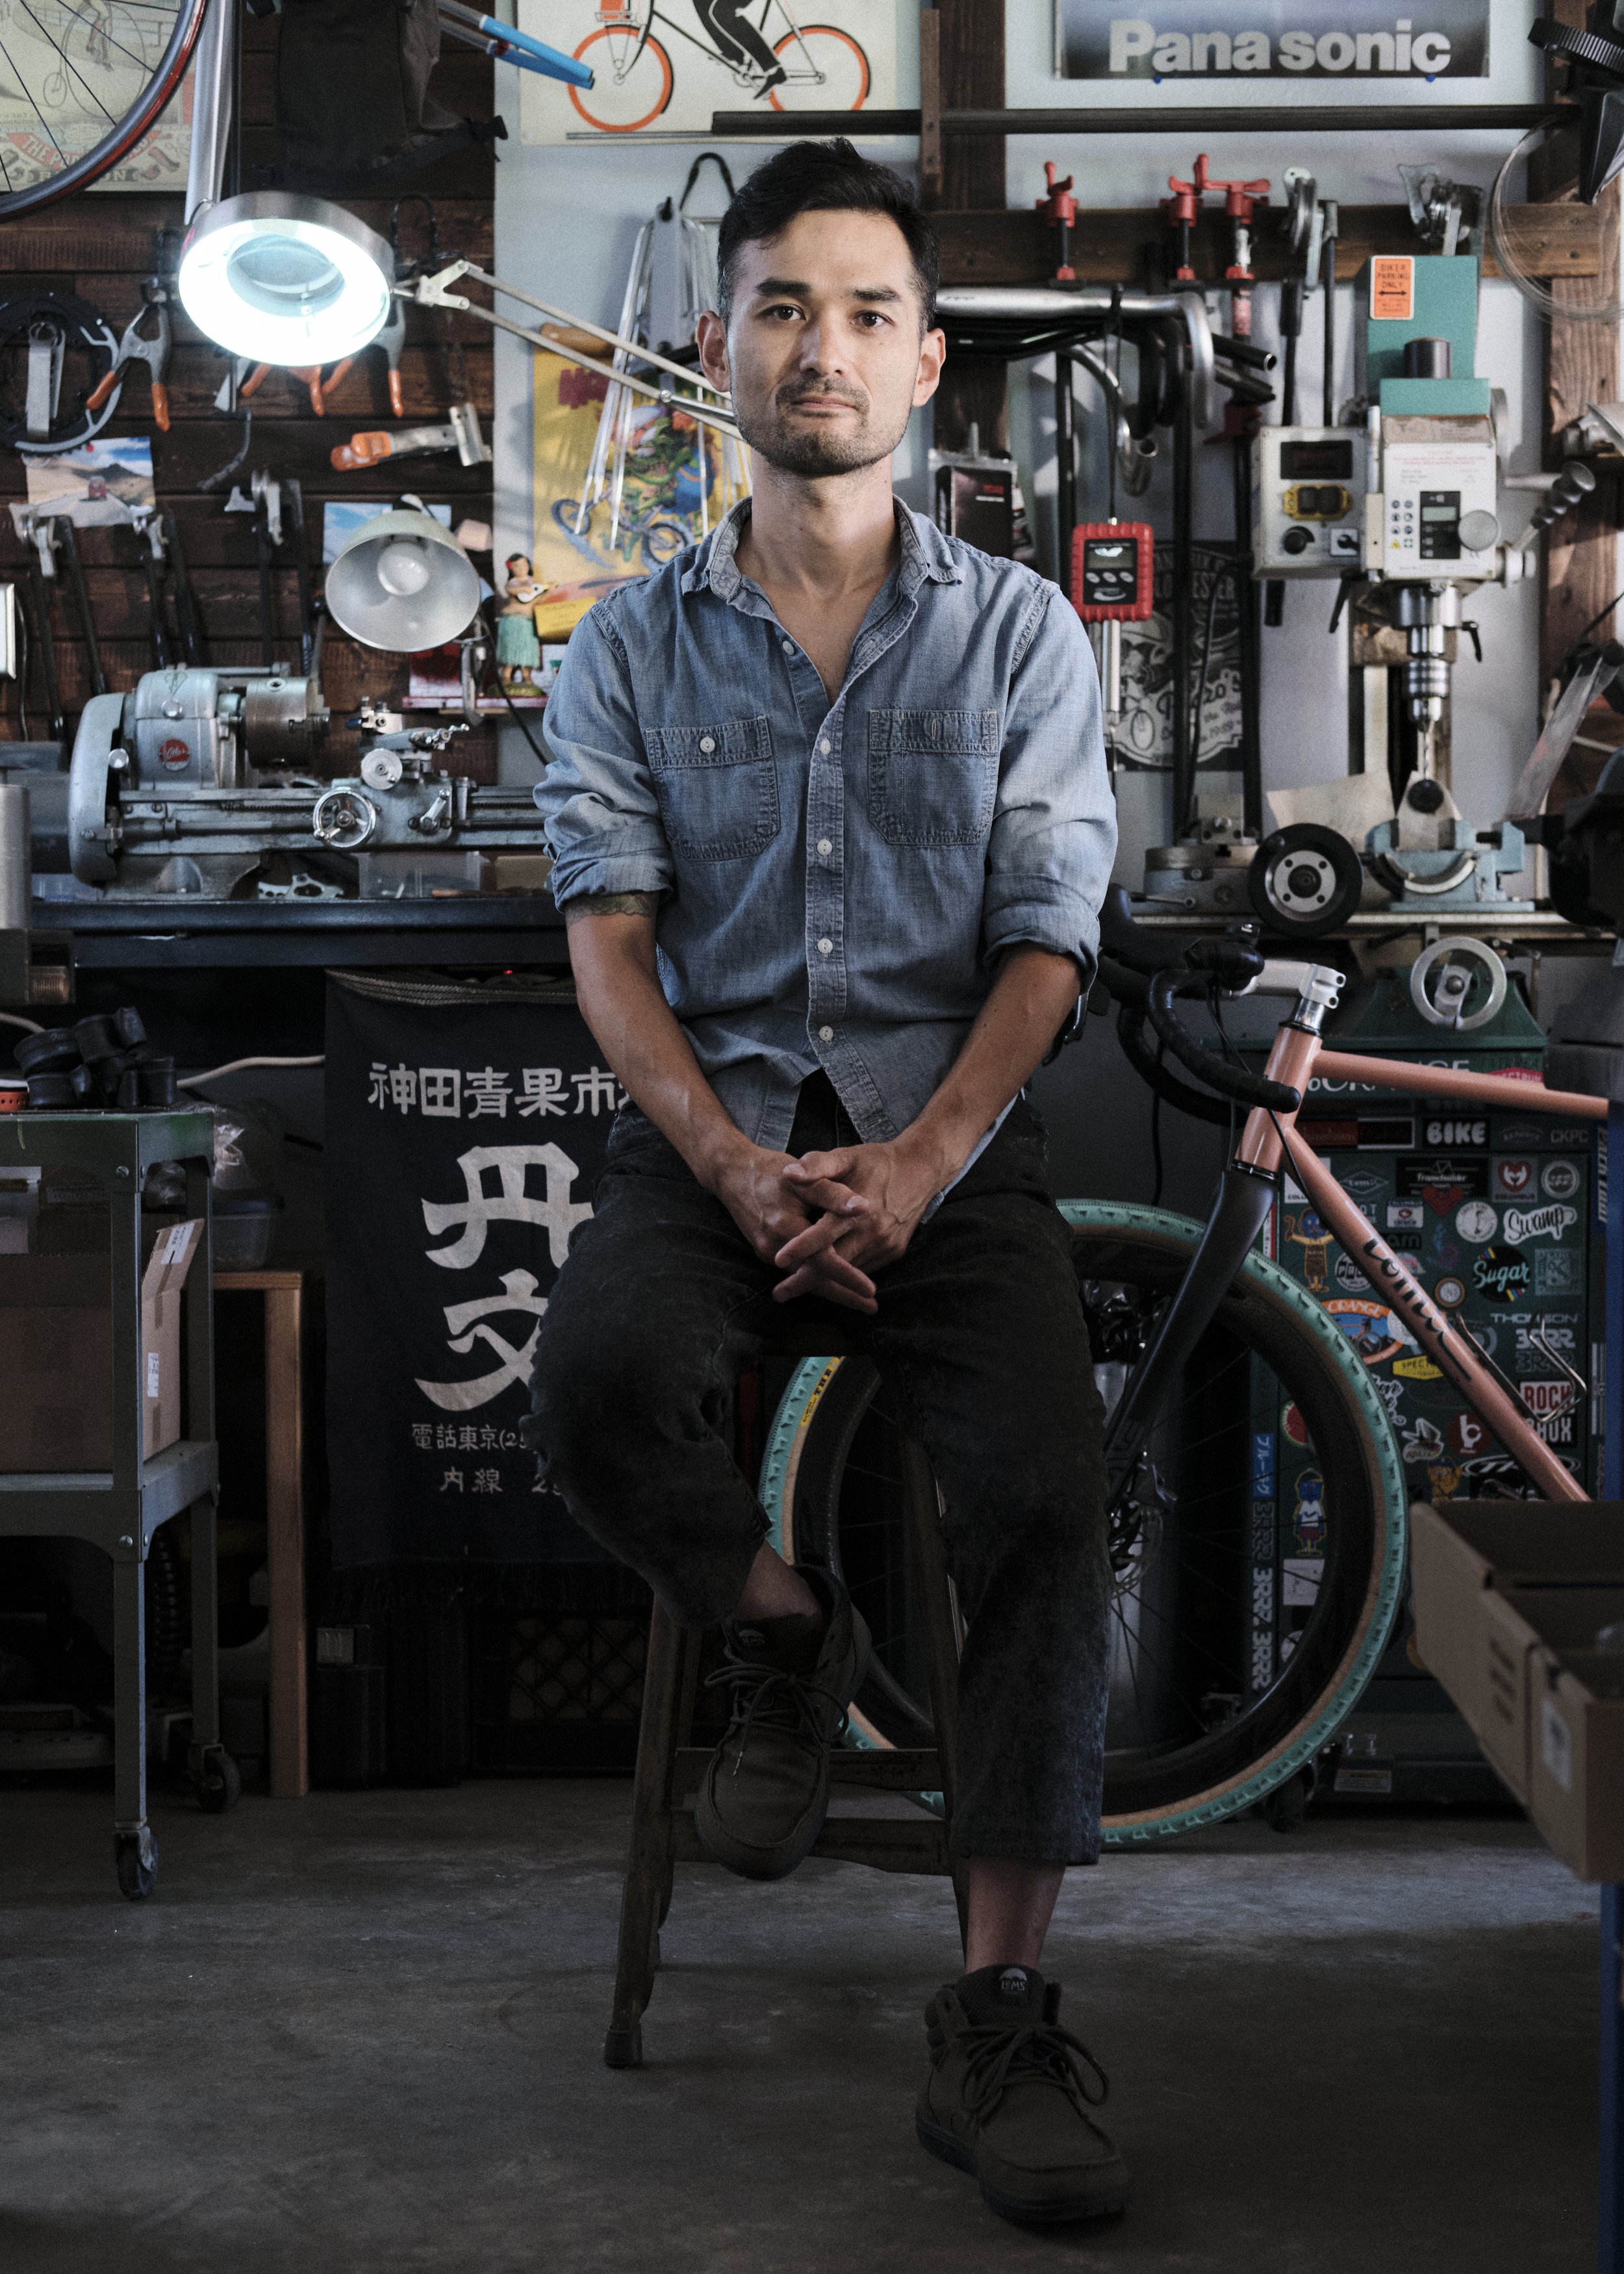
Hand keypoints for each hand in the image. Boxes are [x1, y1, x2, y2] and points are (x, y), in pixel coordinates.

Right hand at [706, 1141, 877, 1312]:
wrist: (732, 1172)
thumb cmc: (771, 1171)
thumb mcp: (804, 1179)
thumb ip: (833, 1194)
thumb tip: (864, 1207)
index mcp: (786, 1228)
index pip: (823, 1262)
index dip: (848, 1277)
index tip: (871, 1290)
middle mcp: (774, 1248)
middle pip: (814, 1280)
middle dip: (844, 1296)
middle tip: (872, 1307)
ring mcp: (767, 1252)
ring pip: (804, 1278)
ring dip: (831, 1289)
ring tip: (859, 1299)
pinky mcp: (765, 1250)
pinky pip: (795, 1270)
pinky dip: (814, 1278)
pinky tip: (833, 1281)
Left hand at [775, 1136, 944, 1295]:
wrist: (921, 1170)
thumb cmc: (877, 1162)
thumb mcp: (847, 1157)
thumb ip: (817, 1165)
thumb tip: (789, 1174)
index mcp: (857, 1210)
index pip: (824, 1234)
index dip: (801, 1248)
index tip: (778, 1260)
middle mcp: (872, 1232)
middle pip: (834, 1264)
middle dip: (805, 1280)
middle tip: (779, 1294)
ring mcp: (885, 1245)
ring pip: (849, 1272)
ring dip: (824, 1282)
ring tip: (794, 1288)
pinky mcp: (894, 1252)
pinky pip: (864, 1268)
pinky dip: (844, 1275)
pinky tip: (825, 1279)